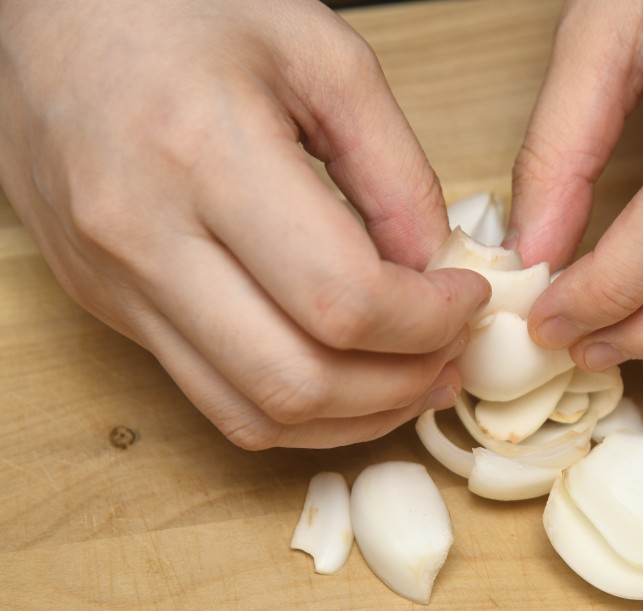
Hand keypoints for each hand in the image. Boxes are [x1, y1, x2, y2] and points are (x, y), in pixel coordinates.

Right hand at [0, 0, 488, 448]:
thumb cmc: (184, 10)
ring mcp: (117, 284)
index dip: (428, 320)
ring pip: (254, 413)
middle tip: (451, 356)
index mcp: (204, 155)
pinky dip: (295, 407)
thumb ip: (393, 167)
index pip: (341, 299)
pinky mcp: (109, 306)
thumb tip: (434, 266)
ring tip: (412, 380)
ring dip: (352, 416)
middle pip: (298, 379)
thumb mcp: (320, 54)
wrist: (53, 16)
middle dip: (401, 384)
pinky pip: (213, 397)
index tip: (467, 299)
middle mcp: (144, 237)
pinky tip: (345, 377)